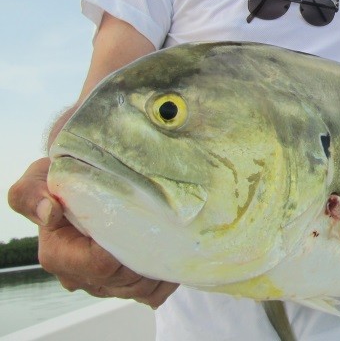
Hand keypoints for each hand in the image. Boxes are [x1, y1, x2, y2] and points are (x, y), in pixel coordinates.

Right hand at [7, 157, 177, 307]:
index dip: (127, 246)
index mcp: (58, 255)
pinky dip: (166, 278)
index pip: (100, 264)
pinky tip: (173, 254)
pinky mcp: (125, 285)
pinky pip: (151, 294)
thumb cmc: (63, 180)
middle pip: (125, 280)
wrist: (83, 183)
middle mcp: (80, 276)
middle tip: (166, 226)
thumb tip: (49, 210)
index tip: (143, 221)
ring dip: (160, 268)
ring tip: (172, 238)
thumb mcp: (39, 178)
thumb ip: (32, 194)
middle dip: (148, 256)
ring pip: (140, 290)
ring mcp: (104, 284)